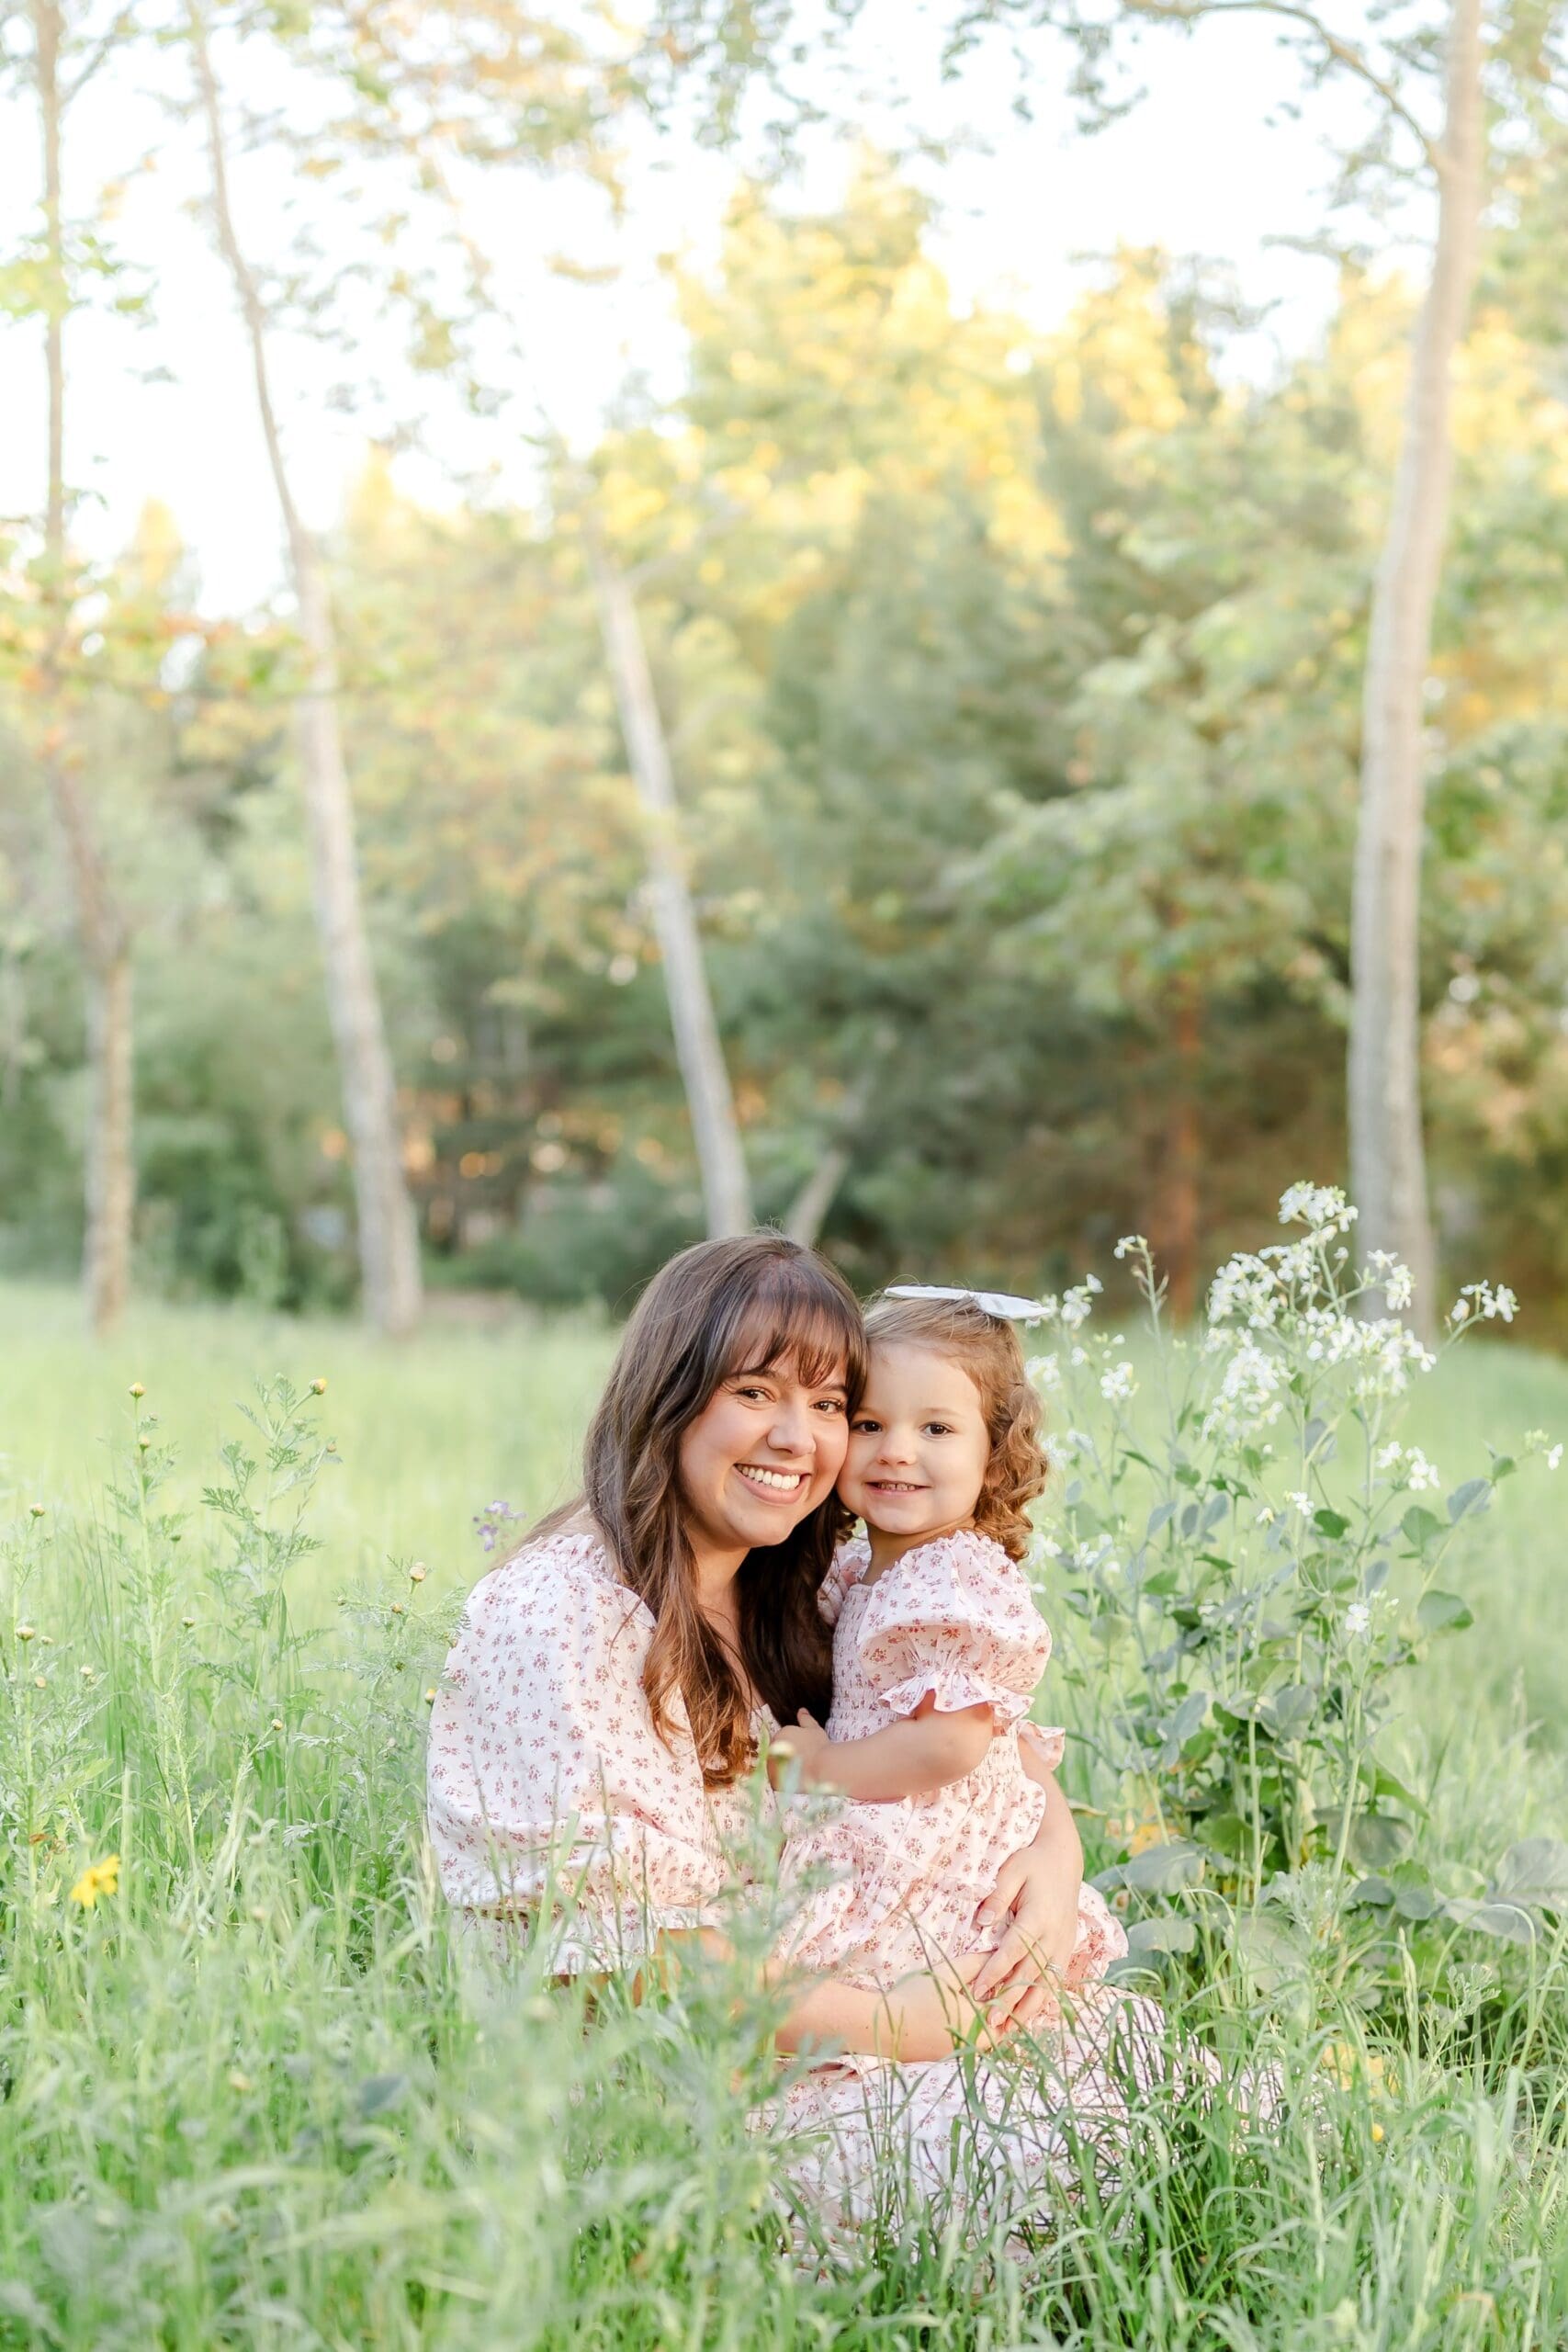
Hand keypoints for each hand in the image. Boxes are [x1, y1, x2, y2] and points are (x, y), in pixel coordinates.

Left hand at [768, 1709, 835, 1789]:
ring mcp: (771, 1766)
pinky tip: (798, 1779)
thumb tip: (801, 1710)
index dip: (796, 1747)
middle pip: (778, 1754)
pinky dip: (786, 1782)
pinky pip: (778, 1781)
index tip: (807, 1751)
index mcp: (779, 1734)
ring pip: (777, 1768)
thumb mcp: (814, 1729)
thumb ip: (805, 1719)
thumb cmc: (821, 1747)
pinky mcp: (774, 1781)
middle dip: (789, 1757)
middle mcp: (771, 1749)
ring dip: (787, 1769)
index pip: (783, 1741)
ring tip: (802, 1771)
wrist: (824, 1767)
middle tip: (805, 1761)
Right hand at [879, 1952, 1024, 2062]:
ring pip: (990, 2035)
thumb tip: (996, 1953)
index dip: (1012, 1988)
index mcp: (981, 2022)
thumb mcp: (946, 1973)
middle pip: (1004, 2024)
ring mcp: (965, 2053)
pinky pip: (974, 2042)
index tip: (1009, 1973)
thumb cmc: (916, 1997)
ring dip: (990, 2017)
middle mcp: (979, 2044)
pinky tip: (964, 2012)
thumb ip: (975, 1963)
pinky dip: (976, 2028)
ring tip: (981, 1996)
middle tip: (998, 1984)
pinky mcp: (953, 2057)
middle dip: (1004, 2005)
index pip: (1010, 2006)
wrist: (885, 2028)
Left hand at [968, 1842, 1080, 2027]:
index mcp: (1039, 1915)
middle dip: (1010, 1999)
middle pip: (1031, 1973)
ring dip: (1028, 2008)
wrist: (1064, 1859)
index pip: (1015, 1949)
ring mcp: (1064, 1943)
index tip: (978, 1989)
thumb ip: (997, 1896)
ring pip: (1047, 1983)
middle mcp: (1054, 1934)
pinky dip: (1043, 1999)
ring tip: (1010, 2030)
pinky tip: (1029, 2015)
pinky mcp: (1067, 1948)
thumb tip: (982, 1923)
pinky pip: (1056, 1979)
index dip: (996, 1971)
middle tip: (989, 2022)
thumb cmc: (1032, 1862)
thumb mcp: (1012, 1870)